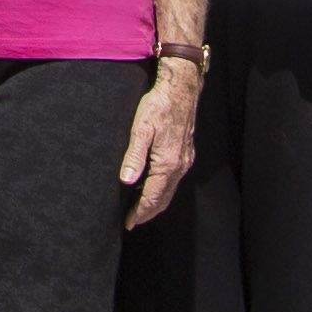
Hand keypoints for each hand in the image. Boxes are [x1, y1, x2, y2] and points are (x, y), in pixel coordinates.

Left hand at [123, 60, 201, 225]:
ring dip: (156, 202)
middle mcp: (179, 166)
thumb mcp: (141, 129)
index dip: (140, 212)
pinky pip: (174, 180)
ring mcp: (185, 160)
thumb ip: (134, 156)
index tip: (129, 223)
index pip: (153, 197)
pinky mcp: (186, 153)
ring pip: (170, 190)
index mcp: (167, 163)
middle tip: (133, 221)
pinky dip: (163, 190)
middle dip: (148, 212)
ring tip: (140, 209)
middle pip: (164, 199)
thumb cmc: (159, 105)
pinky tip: (153, 186)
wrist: (181, 89)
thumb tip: (126, 181)